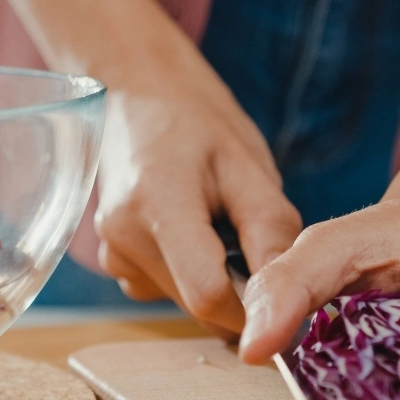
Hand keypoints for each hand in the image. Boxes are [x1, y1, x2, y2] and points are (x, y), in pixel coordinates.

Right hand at [94, 22, 301, 334]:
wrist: (137, 92)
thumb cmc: (197, 119)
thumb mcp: (248, 166)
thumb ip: (270, 233)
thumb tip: (287, 302)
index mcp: (156, 206)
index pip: (207, 295)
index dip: (254, 307)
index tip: (285, 290)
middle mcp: (123, 239)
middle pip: (196, 303)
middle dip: (239, 290)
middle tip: (255, 239)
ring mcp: (112, 252)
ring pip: (183, 301)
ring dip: (216, 280)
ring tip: (219, 222)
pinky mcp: (113, 258)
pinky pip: (166, 289)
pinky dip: (192, 273)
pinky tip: (196, 230)